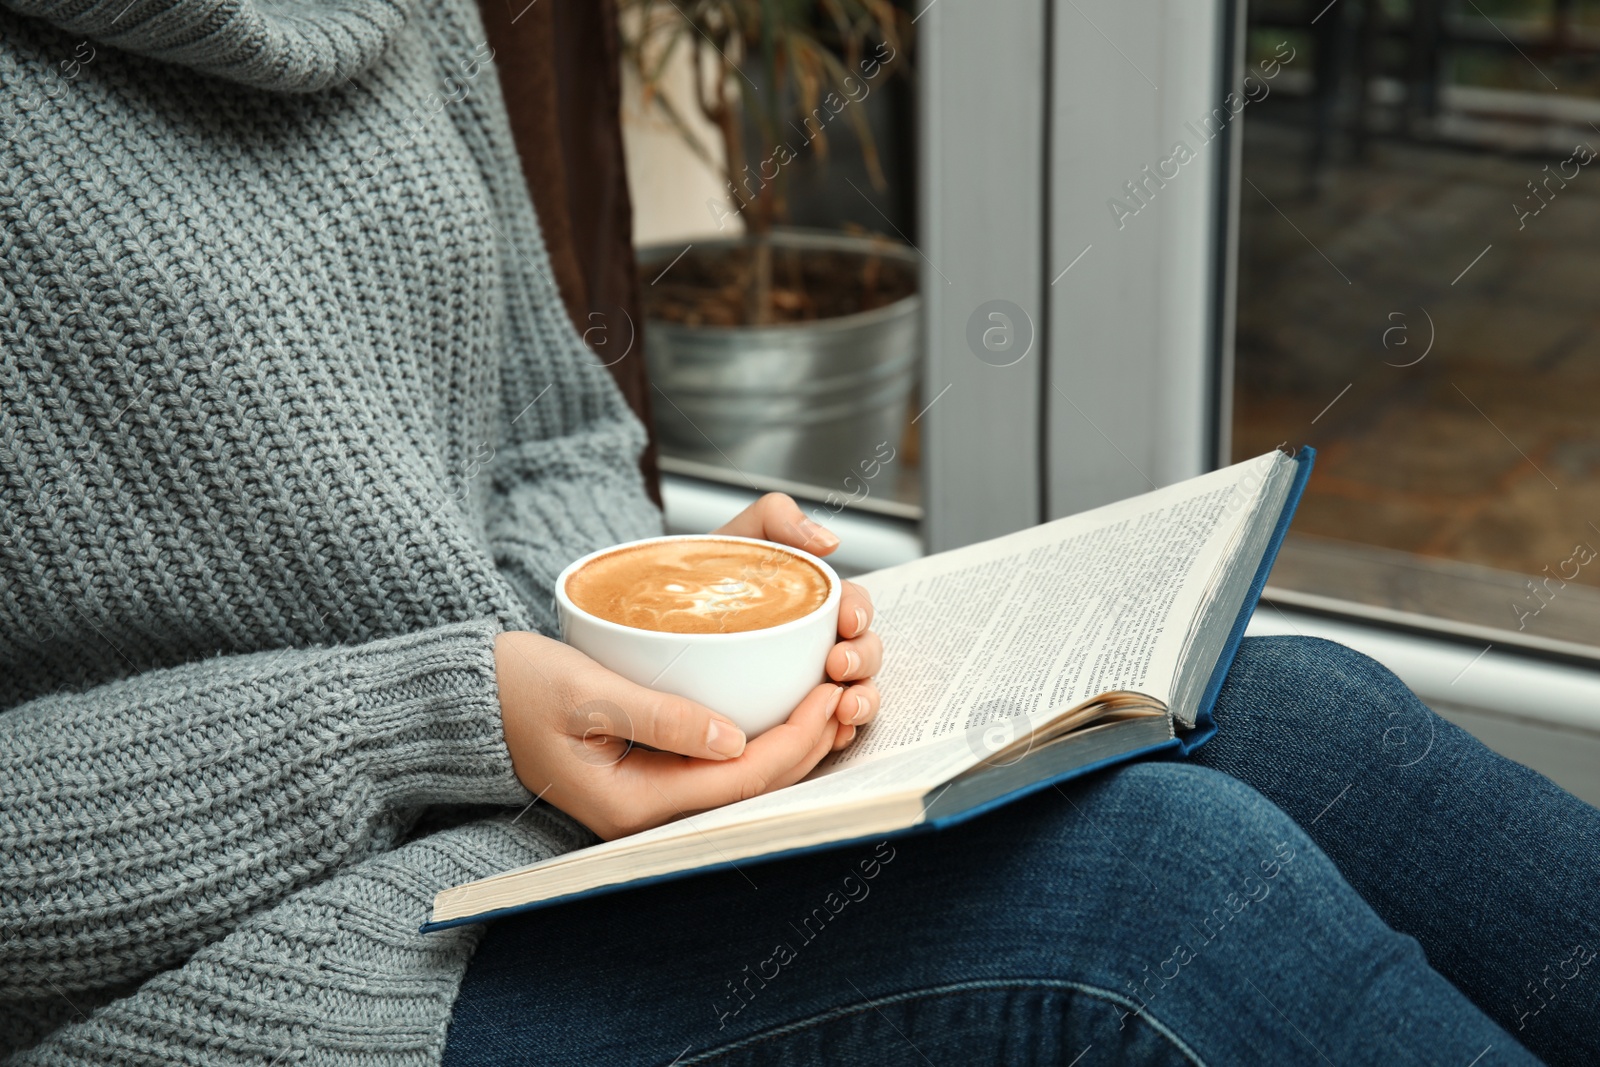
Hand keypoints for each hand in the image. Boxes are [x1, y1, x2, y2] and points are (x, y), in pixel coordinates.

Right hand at [496, 631, 844, 838]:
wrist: (474, 701)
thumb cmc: (518, 689)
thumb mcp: (586, 692)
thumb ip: (659, 716)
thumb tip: (733, 737)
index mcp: (631, 804)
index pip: (739, 780)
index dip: (794, 739)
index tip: (827, 692)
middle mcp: (648, 815)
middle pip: (753, 788)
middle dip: (808, 743)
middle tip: (845, 690)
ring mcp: (651, 801)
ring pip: (744, 781)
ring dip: (793, 744)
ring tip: (831, 698)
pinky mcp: (652, 778)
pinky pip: (724, 768)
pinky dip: (762, 739)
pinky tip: (786, 708)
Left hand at [712, 493, 881, 751]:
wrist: (642, 622)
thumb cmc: (699, 579)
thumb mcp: (735, 538)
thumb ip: (776, 517)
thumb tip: (828, 542)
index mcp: (813, 603)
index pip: (853, 606)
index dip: (860, 613)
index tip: (846, 621)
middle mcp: (815, 644)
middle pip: (863, 653)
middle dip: (863, 660)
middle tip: (838, 666)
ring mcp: (805, 683)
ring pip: (853, 695)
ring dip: (861, 701)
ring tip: (844, 708)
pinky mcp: (787, 718)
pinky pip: (825, 733)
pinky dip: (838, 735)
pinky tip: (832, 736)